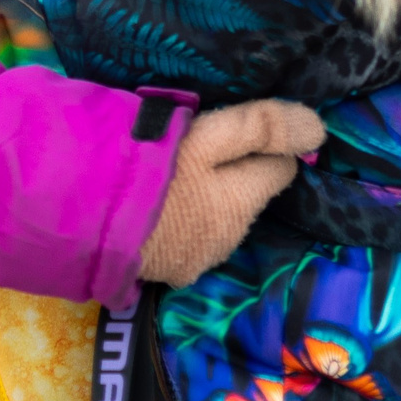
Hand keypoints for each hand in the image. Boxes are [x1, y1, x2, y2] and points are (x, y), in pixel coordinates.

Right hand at [136, 101, 324, 286]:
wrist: (81, 219)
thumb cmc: (144, 166)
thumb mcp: (205, 135)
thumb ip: (261, 127)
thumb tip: (319, 128)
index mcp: (242, 200)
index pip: (281, 168)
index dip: (265, 144)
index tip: (237, 128)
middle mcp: (229, 237)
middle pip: (247, 195)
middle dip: (234, 174)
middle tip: (194, 147)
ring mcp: (197, 259)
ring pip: (217, 218)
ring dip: (205, 199)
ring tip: (169, 175)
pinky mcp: (165, 272)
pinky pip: (187, 238)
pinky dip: (179, 222)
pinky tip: (154, 207)